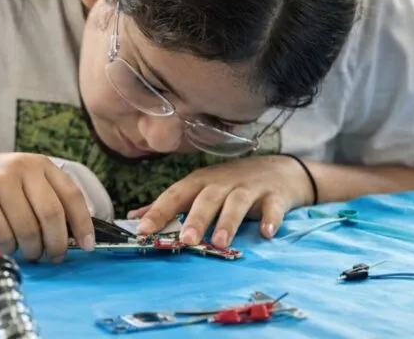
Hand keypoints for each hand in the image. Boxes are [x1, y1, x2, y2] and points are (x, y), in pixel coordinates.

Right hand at [0, 152, 94, 261]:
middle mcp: (23, 168)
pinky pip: (3, 235)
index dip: (82, 224)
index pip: (71, 195)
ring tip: (26, 251)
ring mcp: (0, 180)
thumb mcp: (24, 180)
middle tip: (52, 257)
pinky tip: (6, 246)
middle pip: (52, 215)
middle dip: (56, 244)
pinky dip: (8, 248)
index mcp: (40, 164)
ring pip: (28, 229)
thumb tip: (75, 235)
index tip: (87, 245)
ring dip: (30, 250)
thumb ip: (47, 199)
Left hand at [128, 155, 314, 247]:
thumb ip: (170, 204)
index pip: (175, 195)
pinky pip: (272, 207)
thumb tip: (134, 216)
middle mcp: (222, 183)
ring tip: (220, 243)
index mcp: (200, 182)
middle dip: (195, 219)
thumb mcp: (200, 189)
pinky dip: (269, 219)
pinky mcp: (274, 196)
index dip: (158, 211)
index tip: (143, 230)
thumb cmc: (232, 183)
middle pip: (206, 199)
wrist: (279, 170)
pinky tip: (265, 233)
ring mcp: (249, 188)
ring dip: (228, 222)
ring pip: (236, 203)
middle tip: (186, 240)